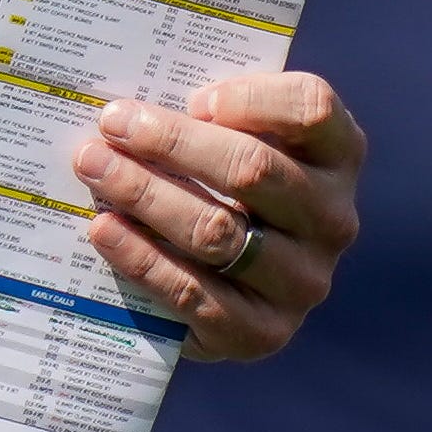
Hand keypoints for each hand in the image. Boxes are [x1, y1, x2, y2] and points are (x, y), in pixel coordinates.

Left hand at [64, 71, 365, 364]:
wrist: (229, 286)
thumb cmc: (222, 185)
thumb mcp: (235, 138)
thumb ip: (210, 114)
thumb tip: (138, 109)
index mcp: (337, 156)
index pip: (311, 108)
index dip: (252, 97)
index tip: (194, 97)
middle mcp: (332, 219)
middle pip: (254, 169)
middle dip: (173, 143)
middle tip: (111, 124)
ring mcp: (304, 281)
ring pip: (218, 231)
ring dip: (146, 195)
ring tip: (93, 169)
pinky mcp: (263, 333)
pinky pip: (195, 293)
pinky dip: (142, 257)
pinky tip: (103, 229)